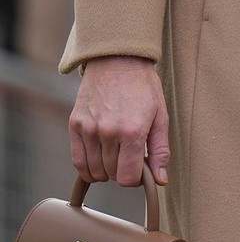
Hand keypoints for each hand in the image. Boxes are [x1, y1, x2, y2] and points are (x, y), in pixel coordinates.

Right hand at [69, 55, 168, 185]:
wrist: (118, 62)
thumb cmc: (143, 88)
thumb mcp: (161, 115)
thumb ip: (160, 150)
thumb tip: (160, 179)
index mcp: (132, 131)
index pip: (127, 178)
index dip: (135, 179)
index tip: (140, 170)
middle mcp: (108, 132)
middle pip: (111, 174)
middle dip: (123, 171)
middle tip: (131, 156)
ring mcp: (89, 129)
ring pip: (94, 170)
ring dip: (106, 170)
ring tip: (117, 153)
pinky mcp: (75, 126)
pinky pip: (77, 161)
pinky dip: (88, 167)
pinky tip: (99, 160)